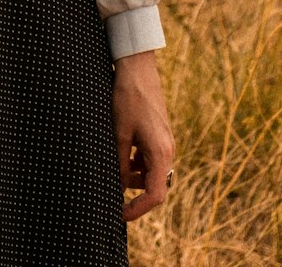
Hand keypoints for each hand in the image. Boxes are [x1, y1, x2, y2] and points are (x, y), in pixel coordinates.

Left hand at [111, 50, 173, 222]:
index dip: (138, 210)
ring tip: (114, 169)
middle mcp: (168, 150)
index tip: (120, 214)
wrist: (137, 68)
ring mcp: (165, 142)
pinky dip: (137, 163)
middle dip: (135, 194)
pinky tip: (123, 154)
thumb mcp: (119, 132)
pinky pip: (151, 158)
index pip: (155, 195)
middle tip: (114, 196)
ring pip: (152, 172)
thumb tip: (117, 188)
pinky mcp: (160, 134)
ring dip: (135, 176)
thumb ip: (120, 163)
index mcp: (160, 153)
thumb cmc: (127, 98)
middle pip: (156, 186)